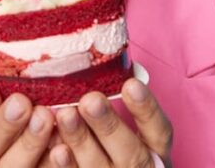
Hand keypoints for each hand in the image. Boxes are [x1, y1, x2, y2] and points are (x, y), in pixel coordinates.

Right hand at [0, 86, 56, 166]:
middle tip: (22, 103)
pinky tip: (64, 149)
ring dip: (27, 146)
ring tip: (45, 118)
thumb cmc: (15, 125)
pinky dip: (50, 166)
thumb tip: (15, 52)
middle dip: (1, 128)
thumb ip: (3, 96)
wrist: (16, 156)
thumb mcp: (0, 111)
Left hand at [48, 78, 173, 166]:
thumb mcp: (134, 131)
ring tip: (66, 115)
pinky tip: (56, 149)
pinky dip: (67, 167)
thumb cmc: (118, 147)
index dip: (147, 109)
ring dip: (82, 142)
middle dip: (109, 125)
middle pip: (130, 152)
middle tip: (90, 100)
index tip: (131, 84)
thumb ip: (120, 102)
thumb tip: (102, 57)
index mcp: (155, 150)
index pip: (159, 130)